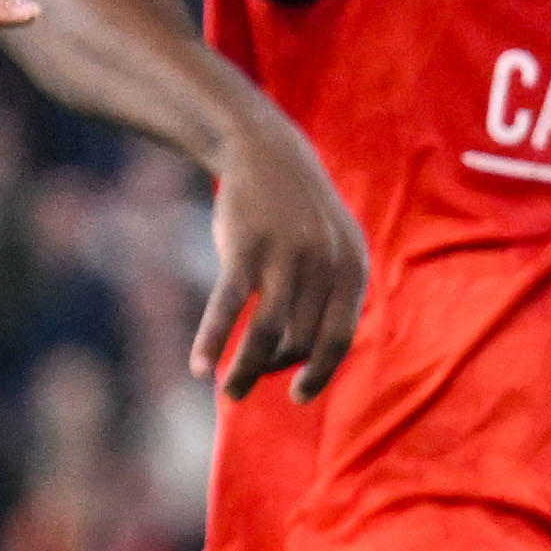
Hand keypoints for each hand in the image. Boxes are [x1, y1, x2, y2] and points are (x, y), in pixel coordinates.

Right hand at [198, 118, 368, 398]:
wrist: (264, 153)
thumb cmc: (295, 211)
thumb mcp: (329, 246)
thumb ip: (328, 294)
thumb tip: (305, 355)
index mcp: (352, 266)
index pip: (338, 336)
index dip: (319, 372)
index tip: (298, 397)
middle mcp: (325, 263)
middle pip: (298, 338)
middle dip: (273, 369)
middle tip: (247, 384)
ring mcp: (285, 255)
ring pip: (266, 332)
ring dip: (247, 370)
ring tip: (229, 392)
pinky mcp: (245, 248)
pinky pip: (228, 306)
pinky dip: (213, 340)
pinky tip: (199, 367)